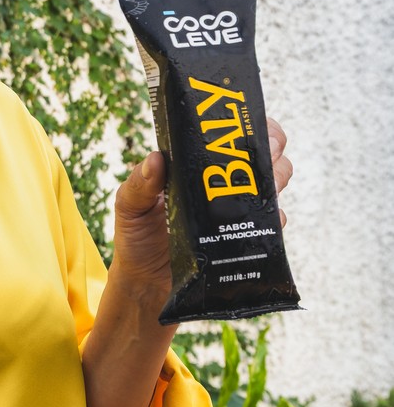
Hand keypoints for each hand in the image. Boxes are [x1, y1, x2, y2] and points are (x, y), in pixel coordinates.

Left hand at [108, 118, 293, 310]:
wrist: (147, 283)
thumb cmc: (135, 237)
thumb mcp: (129, 205)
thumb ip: (139, 184)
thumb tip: (155, 158)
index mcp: (193, 164)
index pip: (228, 133)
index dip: (248, 123)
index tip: (251, 125)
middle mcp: (221, 181)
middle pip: (262, 151)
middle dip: (271, 147)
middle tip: (265, 153)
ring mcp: (236, 208)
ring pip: (275, 180)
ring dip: (277, 177)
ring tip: (266, 184)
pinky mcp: (244, 235)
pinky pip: (273, 222)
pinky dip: (275, 218)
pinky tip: (268, 219)